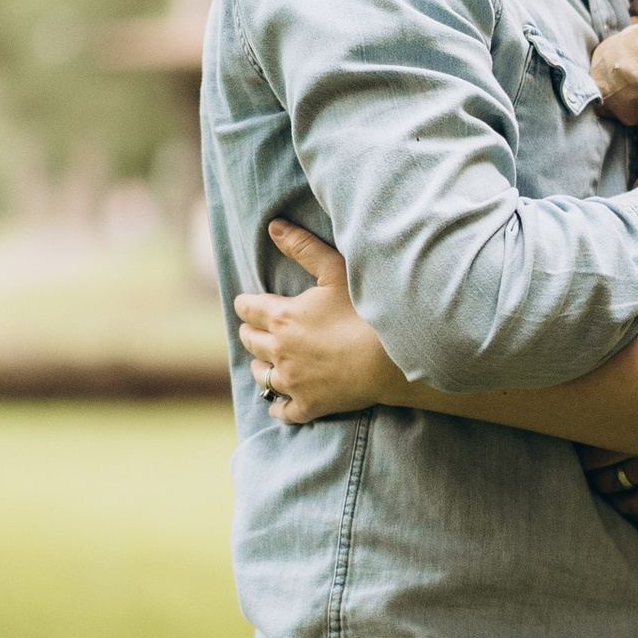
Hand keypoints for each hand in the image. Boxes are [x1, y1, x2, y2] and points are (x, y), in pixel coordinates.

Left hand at [233, 219, 406, 422]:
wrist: (390, 360)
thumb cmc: (365, 312)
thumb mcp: (335, 271)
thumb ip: (303, 247)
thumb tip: (273, 227)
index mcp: (281, 316)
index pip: (247, 308)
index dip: (247, 304)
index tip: (250, 304)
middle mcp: (278, 350)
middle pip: (249, 341)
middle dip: (251, 333)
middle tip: (257, 330)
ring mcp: (292, 381)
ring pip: (260, 376)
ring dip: (260, 367)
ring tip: (266, 363)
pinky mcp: (308, 405)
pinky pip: (282, 411)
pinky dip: (278, 407)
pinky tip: (279, 404)